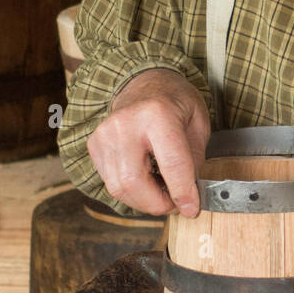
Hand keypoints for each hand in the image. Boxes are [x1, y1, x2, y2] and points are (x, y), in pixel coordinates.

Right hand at [87, 68, 210, 216]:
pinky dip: (131, 191)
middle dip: (158, 204)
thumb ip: (194, 161)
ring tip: (162, 191)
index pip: (170, 164)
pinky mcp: (95, 146)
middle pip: (134, 182)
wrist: (145, 83)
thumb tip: (189, 197)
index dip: (183, 193)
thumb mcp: (198, 124)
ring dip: (144, 200)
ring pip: (119, 188)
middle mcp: (125, 124)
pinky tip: (146, 179)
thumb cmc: (174, 102)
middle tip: (176, 204)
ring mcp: (105, 135)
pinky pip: (111, 182)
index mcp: (157, 114)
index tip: (192, 209)